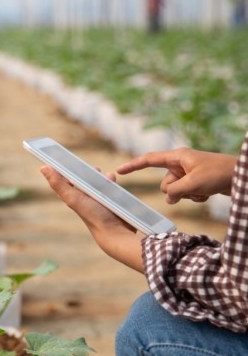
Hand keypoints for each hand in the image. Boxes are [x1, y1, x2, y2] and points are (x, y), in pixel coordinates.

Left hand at [40, 166, 143, 271]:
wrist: (114, 231)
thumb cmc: (92, 216)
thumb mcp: (73, 198)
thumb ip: (58, 184)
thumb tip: (43, 167)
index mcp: (71, 195)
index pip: (65, 177)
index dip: (66, 168)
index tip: (69, 159)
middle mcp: (82, 196)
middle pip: (83, 176)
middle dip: (88, 170)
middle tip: (93, 170)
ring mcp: (96, 197)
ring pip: (97, 179)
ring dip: (101, 175)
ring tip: (106, 177)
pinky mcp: (109, 198)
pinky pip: (109, 184)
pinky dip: (111, 181)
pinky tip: (113, 181)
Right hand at [117, 148, 236, 203]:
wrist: (242, 177)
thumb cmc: (219, 173)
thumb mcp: (192, 184)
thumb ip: (174, 191)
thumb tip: (169, 199)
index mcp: (177, 157)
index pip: (149, 160)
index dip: (133, 166)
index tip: (119, 171)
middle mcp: (181, 164)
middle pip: (165, 183)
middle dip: (176, 191)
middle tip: (192, 188)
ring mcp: (188, 173)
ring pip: (175, 191)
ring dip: (187, 195)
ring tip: (203, 191)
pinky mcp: (196, 181)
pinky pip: (186, 194)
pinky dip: (194, 196)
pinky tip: (207, 193)